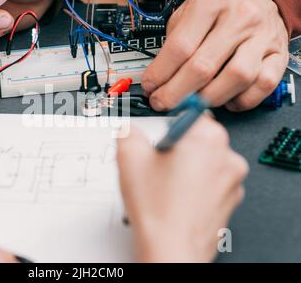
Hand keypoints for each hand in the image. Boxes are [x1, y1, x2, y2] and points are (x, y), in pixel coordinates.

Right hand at [117, 116, 247, 261]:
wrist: (171, 249)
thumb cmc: (158, 210)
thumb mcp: (129, 158)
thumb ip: (129, 132)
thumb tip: (130, 129)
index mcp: (207, 137)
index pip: (190, 111)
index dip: (169, 121)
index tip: (162, 130)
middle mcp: (227, 156)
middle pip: (197, 137)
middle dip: (176, 146)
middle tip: (156, 163)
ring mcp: (232, 181)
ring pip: (204, 160)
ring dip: (186, 166)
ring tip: (164, 184)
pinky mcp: (230, 200)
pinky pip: (211, 181)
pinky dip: (195, 185)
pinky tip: (174, 196)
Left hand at [142, 0, 288, 111]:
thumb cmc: (219, 4)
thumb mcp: (188, 10)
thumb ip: (173, 41)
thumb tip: (157, 79)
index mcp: (211, 3)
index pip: (180, 47)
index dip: (160, 74)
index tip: (150, 87)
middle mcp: (239, 19)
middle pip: (204, 67)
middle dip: (177, 93)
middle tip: (163, 102)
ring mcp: (261, 37)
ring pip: (236, 78)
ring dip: (208, 99)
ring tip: (193, 103)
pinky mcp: (278, 54)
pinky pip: (264, 85)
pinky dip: (243, 100)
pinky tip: (227, 100)